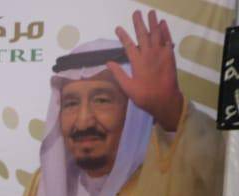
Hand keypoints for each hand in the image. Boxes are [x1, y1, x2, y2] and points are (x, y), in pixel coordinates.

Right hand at [107, 10, 184, 130]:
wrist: (165, 99)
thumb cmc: (144, 95)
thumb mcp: (127, 87)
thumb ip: (118, 73)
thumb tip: (108, 63)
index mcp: (137, 62)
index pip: (128, 45)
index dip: (123, 36)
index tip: (118, 28)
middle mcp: (149, 54)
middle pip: (143, 34)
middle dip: (139, 23)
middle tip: (136, 12)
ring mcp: (161, 53)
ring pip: (156, 34)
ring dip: (153, 22)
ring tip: (150, 12)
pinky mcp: (170, 55)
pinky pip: (167, 39)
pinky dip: (165, 30)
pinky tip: (162, 23)